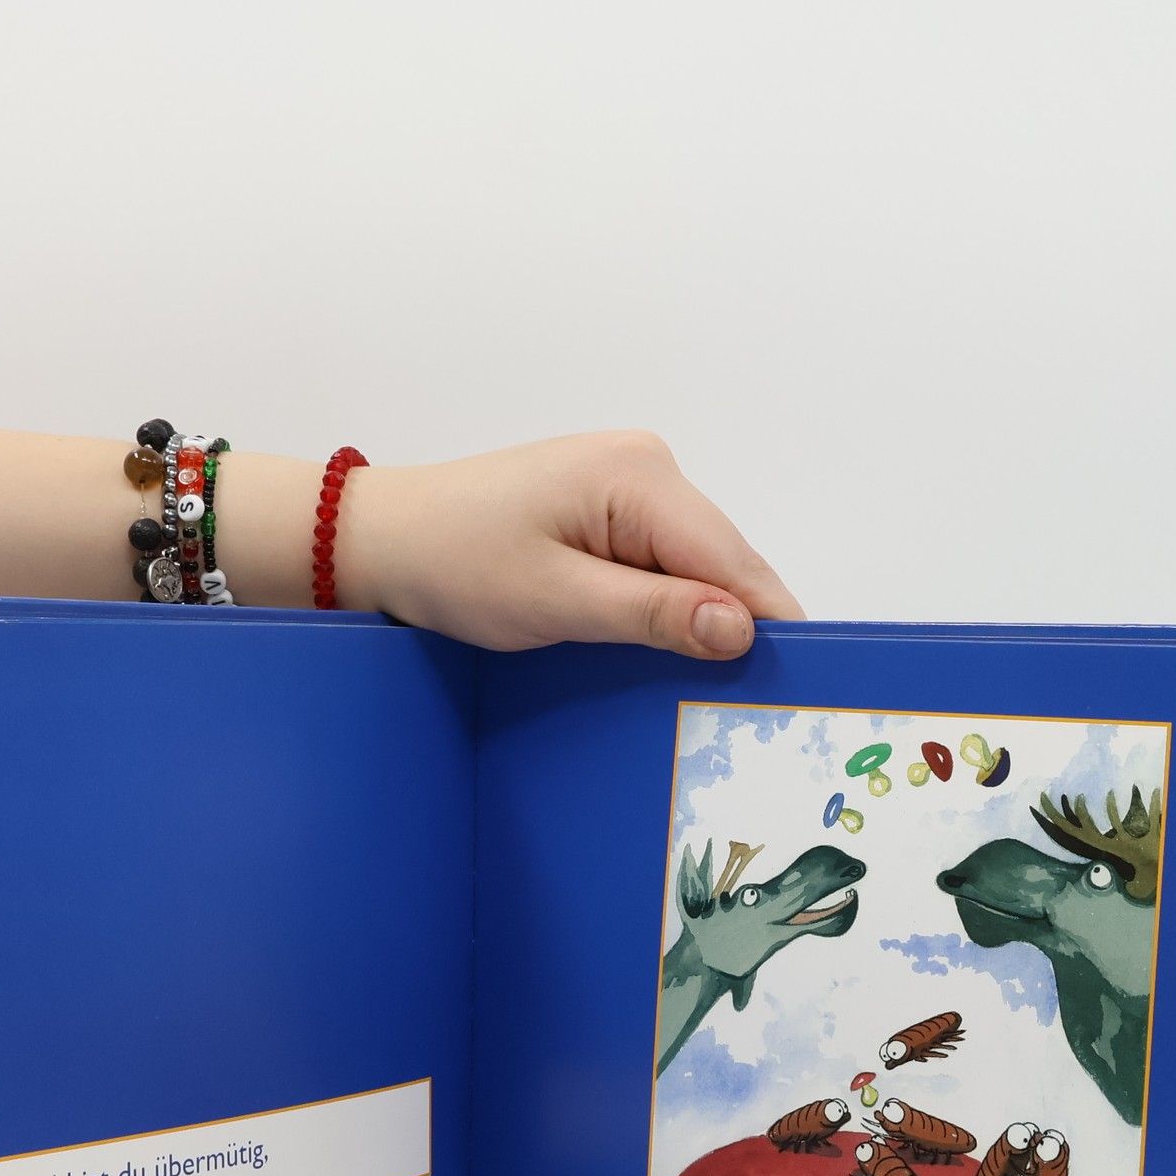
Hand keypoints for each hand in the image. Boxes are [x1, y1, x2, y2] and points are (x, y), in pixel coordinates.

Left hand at [346, 431, 802, 656]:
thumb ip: (653, 613)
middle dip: (733, 627)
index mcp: (640, 476)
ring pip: (696, 567)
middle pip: (724, 563)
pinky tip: (659, 648)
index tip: (792, 691)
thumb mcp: (556, 600)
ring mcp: (630, 483)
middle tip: (747, 709)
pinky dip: (665, 606)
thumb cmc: (453, 563)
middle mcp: (648, 466)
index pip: (735, 561)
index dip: (768, 627)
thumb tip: (743, 628)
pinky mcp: (609, 507)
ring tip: (703, 686)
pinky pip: (662, 562)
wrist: (383, 538)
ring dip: (696, 620)